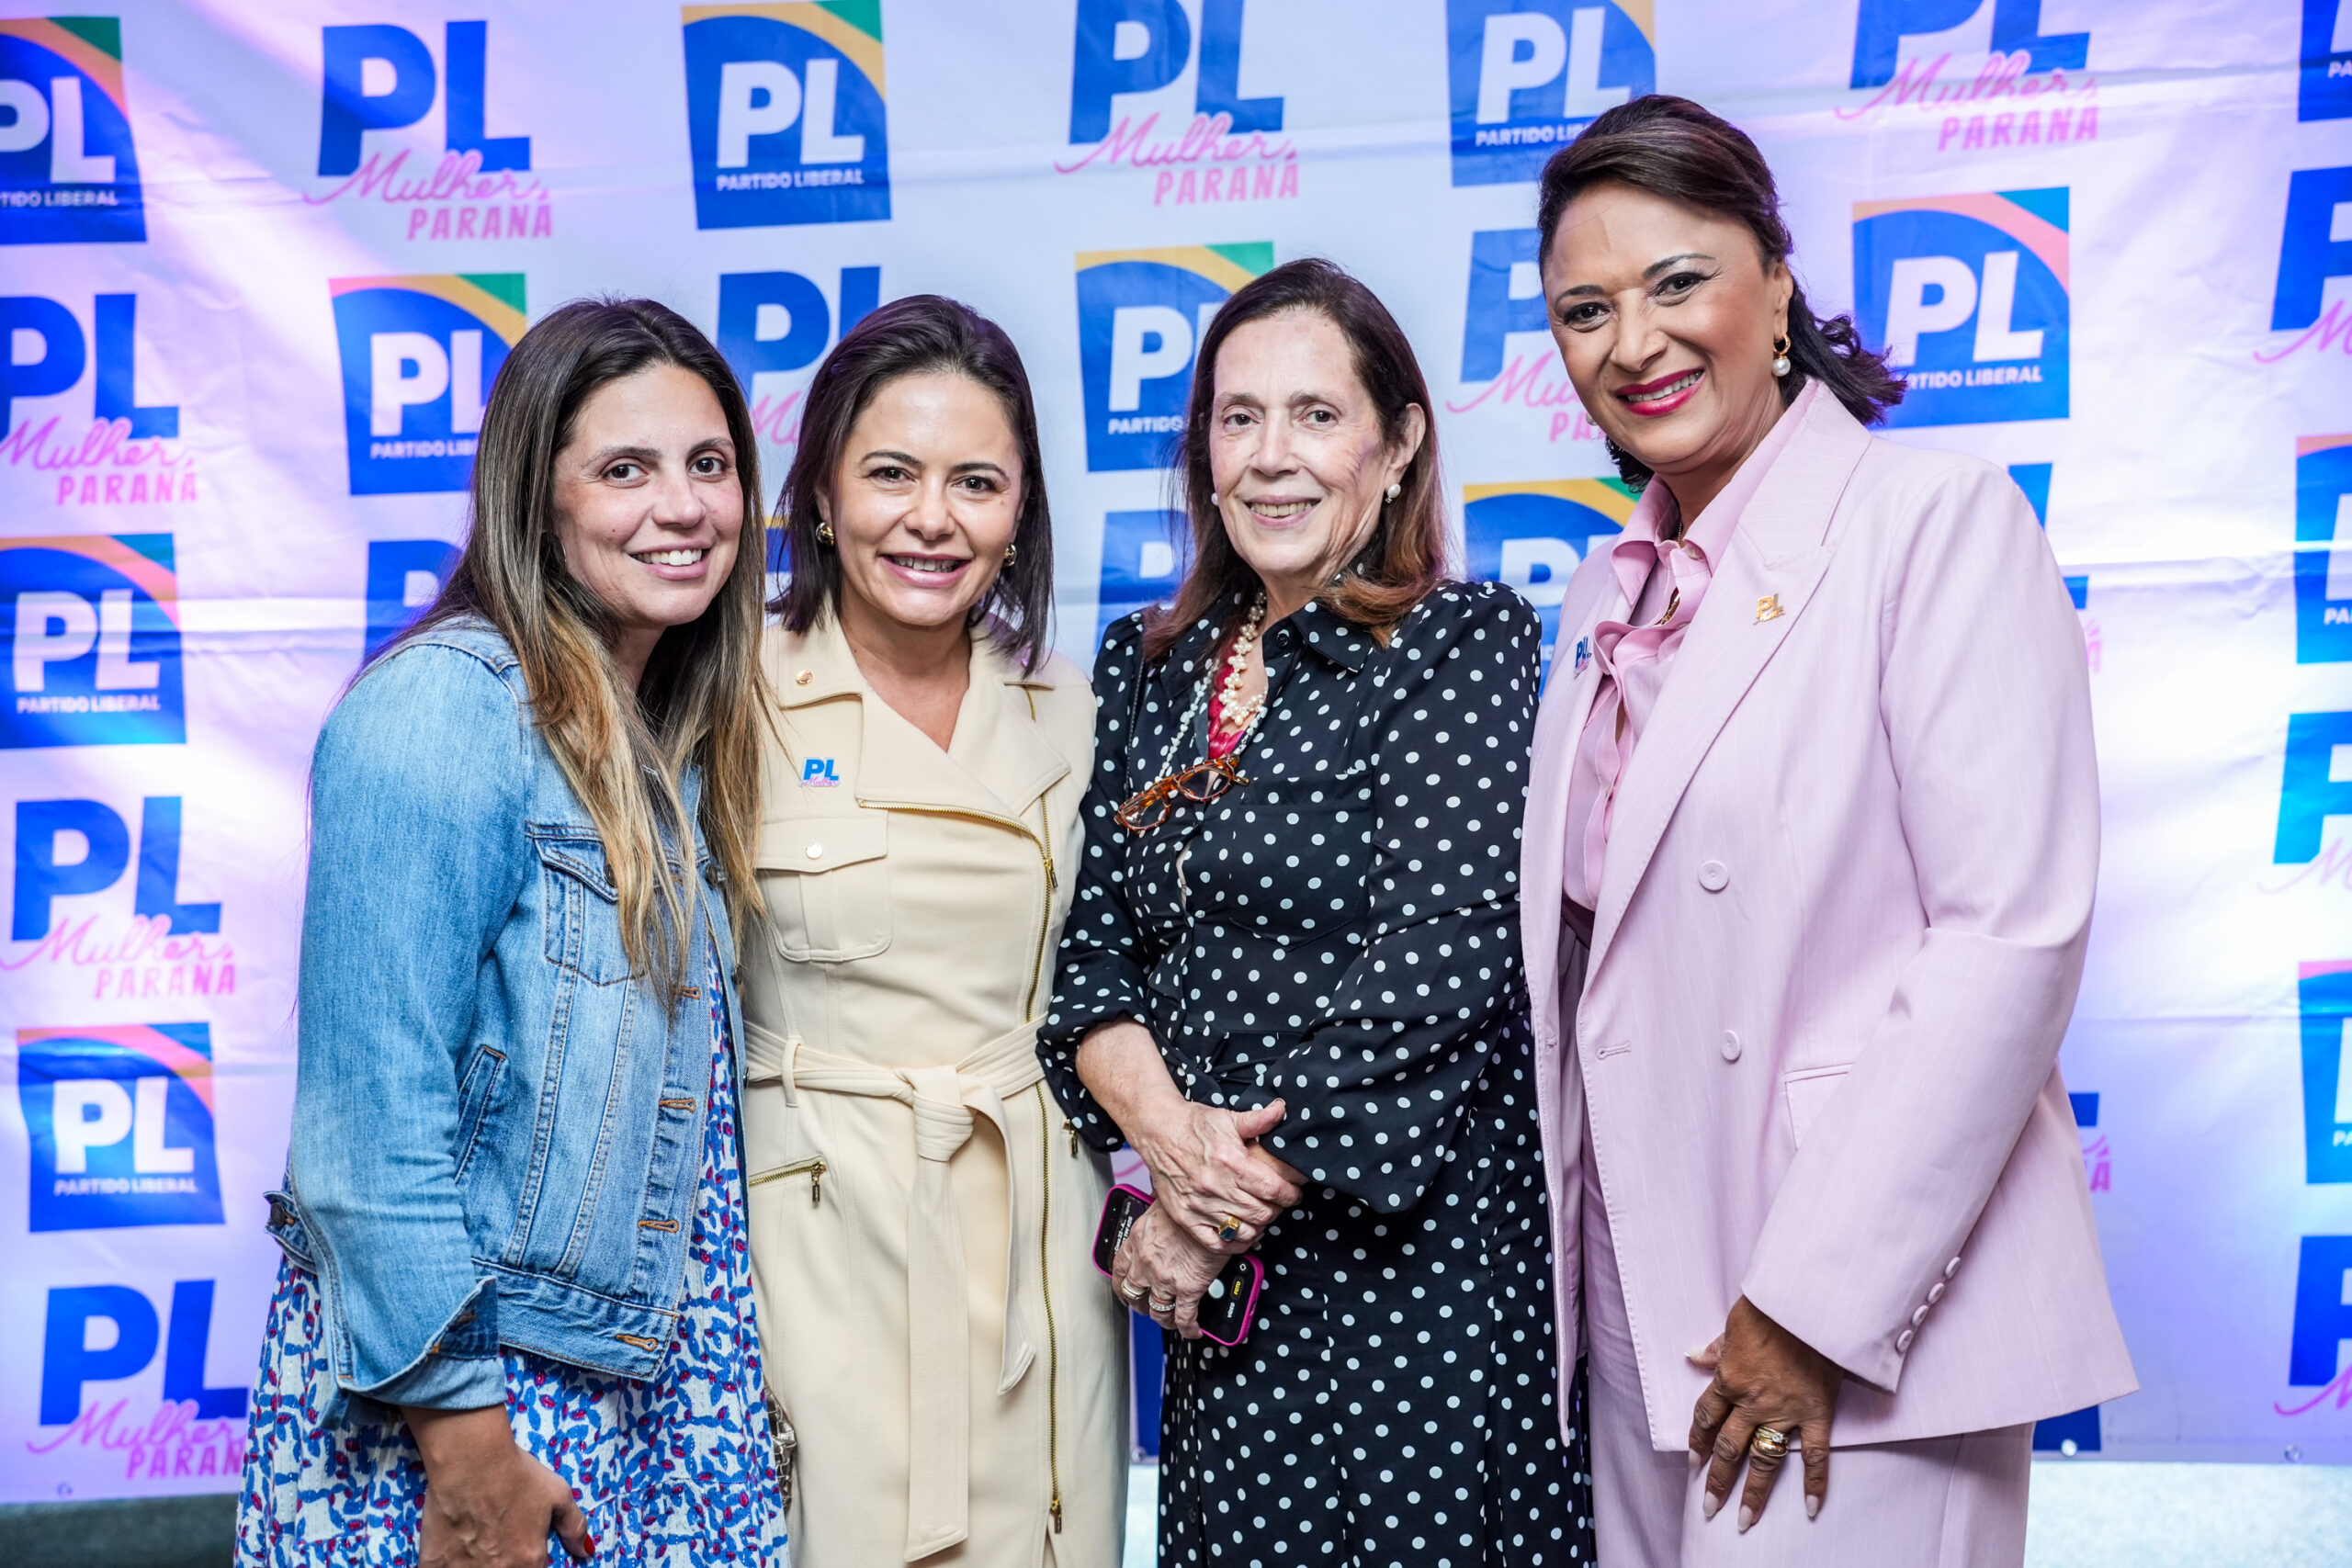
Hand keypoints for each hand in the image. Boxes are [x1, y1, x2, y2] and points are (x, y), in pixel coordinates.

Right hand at [406, 1404, 591, 1567]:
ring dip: (476, 1564)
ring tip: (475, 1544)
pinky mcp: (434, 1565)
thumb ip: (574, 1527)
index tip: (521, 1550)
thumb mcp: (558, 1494)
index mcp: (530, 1561)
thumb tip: (585, 1551)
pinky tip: (452, 1549)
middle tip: (496, 1541)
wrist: (470, 1460)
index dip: (530, 1560)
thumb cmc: (516, 1475)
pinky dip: (448, 1564)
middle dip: (503, 1563)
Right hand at [1074, 1018, 1304, 1250]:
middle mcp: (1215, 1187)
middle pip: (1262, 1212)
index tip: (1293, 1194)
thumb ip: (1258, 1120)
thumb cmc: (1193, 1125)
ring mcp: (1199, 1205)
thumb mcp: (1227, 1118)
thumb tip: (1281, 1109)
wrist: (1157, 1131)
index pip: (1272, 1189)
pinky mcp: (1185, 1217)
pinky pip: (1217, 1243)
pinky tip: (1240, 1231)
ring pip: (1243, 1229)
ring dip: (1258, 1225)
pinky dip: (1234, 1242)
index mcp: (1231, 1162)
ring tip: (1259, 1215)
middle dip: (1276, 1209)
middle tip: (1276, 1202)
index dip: (1290, 1194)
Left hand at [1109, 1202, 1226, 1338]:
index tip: (1124, 1287)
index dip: (1120, 1282)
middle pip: (1133, 1292)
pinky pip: (1184, 1317)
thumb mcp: (1164, 1202)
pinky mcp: (1187, 1289)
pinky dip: (1188, 1328)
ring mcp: (1165, 1278)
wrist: (1213, 1212)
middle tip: (1146, 1305)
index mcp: (1138, 1239)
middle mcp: (1146, 1262)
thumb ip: (1158, 1213)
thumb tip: (1161, 1206)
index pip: (1119, 1267)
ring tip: (1168, 1319)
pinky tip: (1193, 1331)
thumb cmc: (1191, 1201)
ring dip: (1162, 1317)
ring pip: (1156, 1310)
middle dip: (1139, 1303)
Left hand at [1686, 1297, 1840, 1531]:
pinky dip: (1815, 1483)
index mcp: (1729, 1379)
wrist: (1809, 1303)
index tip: (1693, 1463)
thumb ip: (1717, 1348)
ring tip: (1744, 1519)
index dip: (1698, 1442)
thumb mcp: (1733, 1324)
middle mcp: (1752, 1402)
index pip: (1706, 1418)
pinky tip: (1811, 1508)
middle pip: (1729, 1448)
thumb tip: (1694, 1356)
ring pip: (1765, 1460)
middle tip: (1709, 1507)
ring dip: (1753, 1492)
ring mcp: (1785, 1411)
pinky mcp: (1816, 1413)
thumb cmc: (1770, 1308)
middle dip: (1717, 1480)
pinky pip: (1815, 1455)